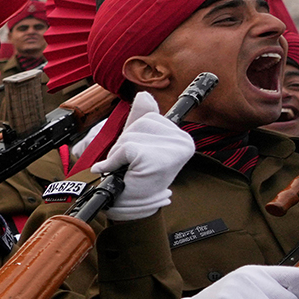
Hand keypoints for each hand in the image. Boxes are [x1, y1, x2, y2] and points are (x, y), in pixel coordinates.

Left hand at [93, 92, 192, 220]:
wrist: (132, 203)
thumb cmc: (135, 174)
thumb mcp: (138, 142)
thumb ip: (141, 119)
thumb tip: (144, 95)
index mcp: (181, 137)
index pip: (149, 117)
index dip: (134, 135)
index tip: (139, 154)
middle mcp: (183, 141)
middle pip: (139, 123)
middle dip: (125, 143)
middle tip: (131, 163)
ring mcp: (173, 150)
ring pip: (131, 135)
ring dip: (119, 153)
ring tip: (128, 168)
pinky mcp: (157, 159)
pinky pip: (126, 148)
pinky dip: (115, 160)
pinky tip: (120, 171)